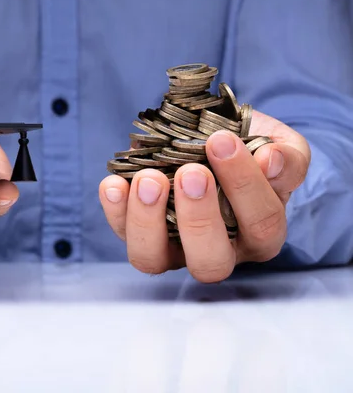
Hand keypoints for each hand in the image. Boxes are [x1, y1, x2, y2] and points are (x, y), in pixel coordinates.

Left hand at [99, 110, 310, 282]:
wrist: (212, 141)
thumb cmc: (249, 150)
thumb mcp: (277, 146)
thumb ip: (287, 156)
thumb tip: (271, 161)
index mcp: (260, 234)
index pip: (260, 223)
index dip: (243, 184)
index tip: (222, 141)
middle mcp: (218, 252)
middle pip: (209, 261)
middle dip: (198, 218)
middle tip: (191, 172)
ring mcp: (173, 249)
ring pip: (153, 259)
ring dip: (147, 220)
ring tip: (149, 178)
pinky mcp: (139, 235)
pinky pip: (121, 233)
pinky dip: (114, 209)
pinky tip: (115, 182)